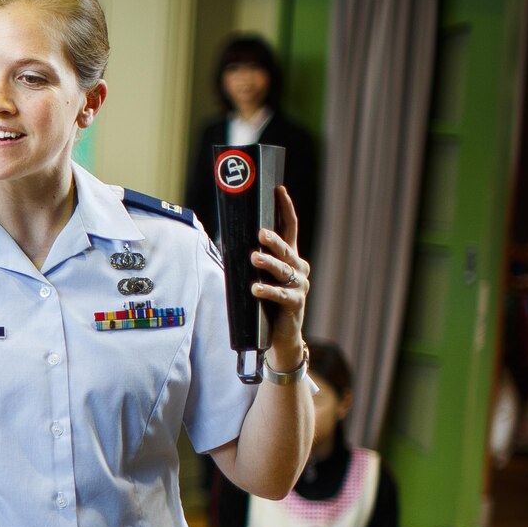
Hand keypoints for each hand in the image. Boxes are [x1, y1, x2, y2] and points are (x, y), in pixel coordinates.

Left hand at [252, 185, 310, 367]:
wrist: (280, 336)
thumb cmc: (266, 303)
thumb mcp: (260, 277)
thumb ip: (252, 260)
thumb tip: (228, 238)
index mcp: (291, 257)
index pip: (290, 227)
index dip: (285, 208)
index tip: (278, 190)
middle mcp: (299, 268)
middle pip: (286, 249)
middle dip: (273, 240)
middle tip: (260, 233)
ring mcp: (299, 286)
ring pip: (284, 270)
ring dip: (268, 263)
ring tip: (254, 258)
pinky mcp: (295, 304)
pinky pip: (280, 295)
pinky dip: (267, 291)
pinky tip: (255, 289)